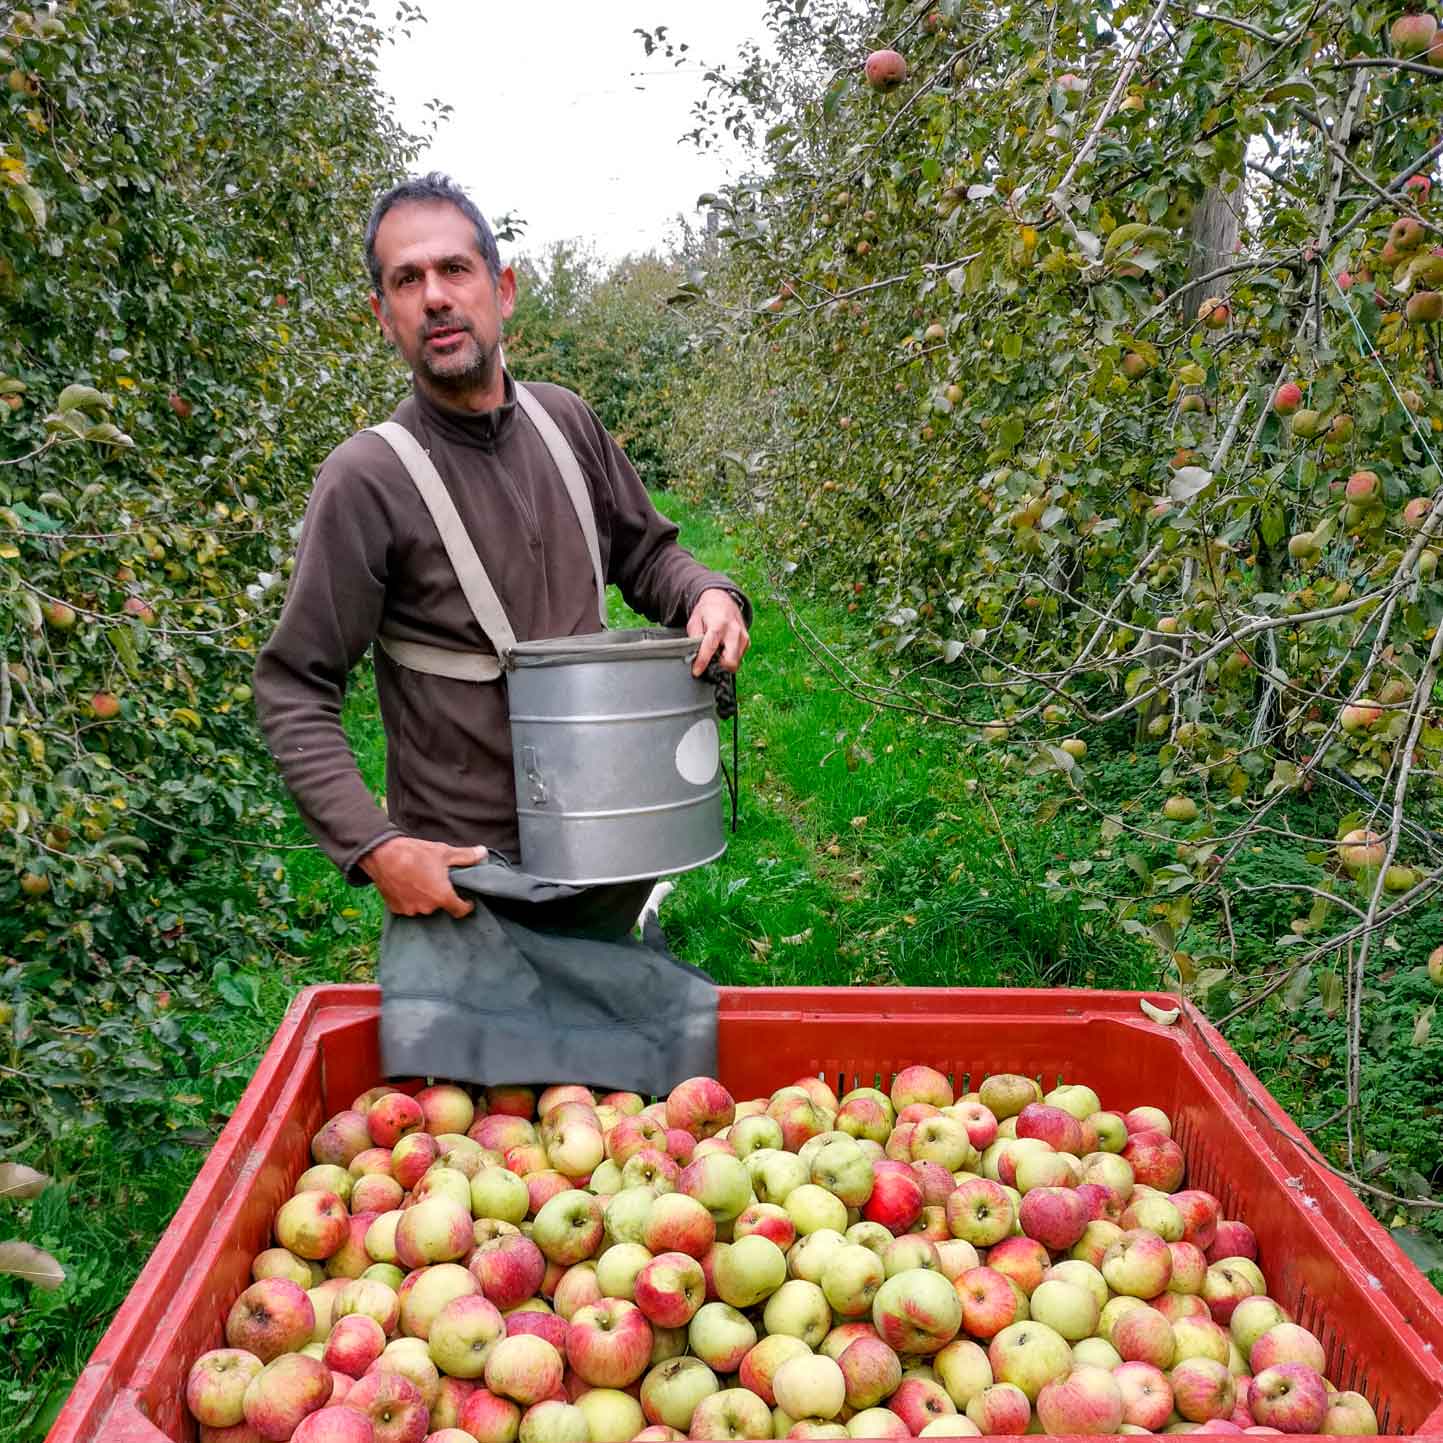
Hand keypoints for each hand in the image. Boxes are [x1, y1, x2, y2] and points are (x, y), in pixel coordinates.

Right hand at [359, 836, 486, 917]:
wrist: (381, 855)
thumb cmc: (415, 853)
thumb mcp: (444, 852)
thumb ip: (466, 856)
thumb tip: (484, 853)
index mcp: (442, 897)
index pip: (461, 911)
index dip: (467, 906)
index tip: (468, 899)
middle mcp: (427, 908)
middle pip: (441, 906)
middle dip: (442, 895)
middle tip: (439, 881)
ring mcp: (410, 910)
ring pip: (424, 906)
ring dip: (426, 898)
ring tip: (422, 881)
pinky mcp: (396, 909)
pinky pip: (409, 906)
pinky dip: (411, 899)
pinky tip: (409, 885)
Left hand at [687, 588, 749, 676]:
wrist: (722, 599)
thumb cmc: (707, 611)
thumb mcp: (694, 621)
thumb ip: (694, 638)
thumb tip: (694, 655)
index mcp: (718, 624)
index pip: (710, 648)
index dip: (702, 662)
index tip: (696, 672)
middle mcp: (734, 631)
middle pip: (731, 660)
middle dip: (720, 666)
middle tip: (710, 663)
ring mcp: (743, 636)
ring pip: (736, 661)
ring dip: (724, 662)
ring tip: (716, 653)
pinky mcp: (747, 640)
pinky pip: (739, 657)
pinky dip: (730, 657)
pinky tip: (723, 649)